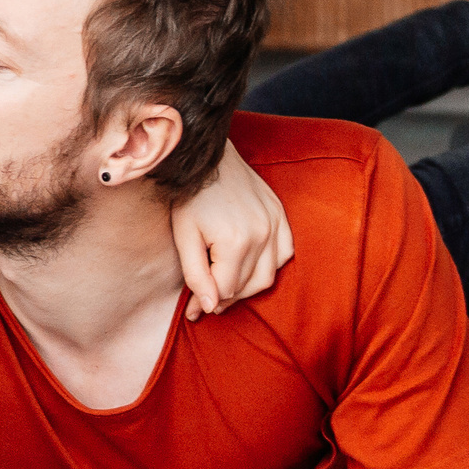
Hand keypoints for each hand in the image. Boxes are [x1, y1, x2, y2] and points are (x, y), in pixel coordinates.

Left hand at [171, 143, 294, 319]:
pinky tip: (251, 265)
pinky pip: (284, 254)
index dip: (206, 302)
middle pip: (247, 286)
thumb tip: (209, 307)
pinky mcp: (280, 216)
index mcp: (235, 241)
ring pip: (267, 276)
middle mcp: (262, 235)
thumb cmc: (191, 197)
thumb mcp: (183, 236)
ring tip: (226, 285)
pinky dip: (270, 266)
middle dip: (225, 297)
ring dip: (247, 287)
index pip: (225, 290)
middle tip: (207, 300)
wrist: (210, 159)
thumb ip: (195, 275)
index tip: (192, 310)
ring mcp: (275, 225)